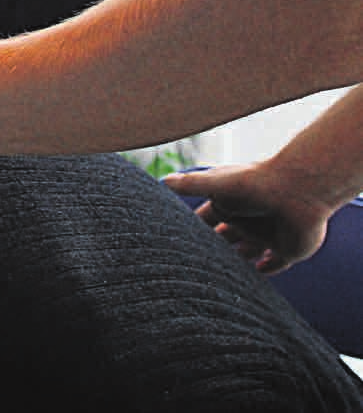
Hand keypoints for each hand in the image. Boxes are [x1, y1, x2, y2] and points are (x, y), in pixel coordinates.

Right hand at [163, 163, 331, 273]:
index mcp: (229, 204)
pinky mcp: (287, 249)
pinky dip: (265, 272)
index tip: (176, 242)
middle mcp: (246, 219)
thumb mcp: (217, 183)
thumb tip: (161, 180)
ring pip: (247, 254)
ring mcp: (267, 234)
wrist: (299, 189)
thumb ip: (189, 184)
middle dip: (212, 250)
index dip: (193, 230)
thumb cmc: (256, 182)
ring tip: (217, 278)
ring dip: (236, 264)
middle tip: (193, 266)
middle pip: (224, 240)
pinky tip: (254, 279)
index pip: (206, 220)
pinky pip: (274, 265)